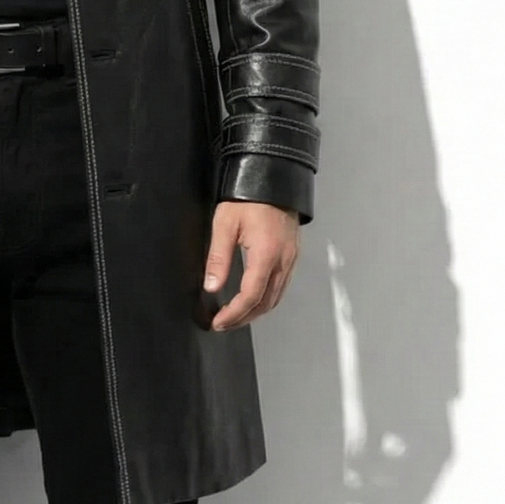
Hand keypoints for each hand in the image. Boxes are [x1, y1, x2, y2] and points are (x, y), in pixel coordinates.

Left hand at [204, 199, 299, 330]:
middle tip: (224, 324)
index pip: (251, 296)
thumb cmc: (247, 199)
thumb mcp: (225, 224)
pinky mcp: (293, 255)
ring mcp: (291, 259)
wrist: (272, 179)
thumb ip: (218, 257)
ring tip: (235, 317)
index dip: (234, 314)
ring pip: (276, 297)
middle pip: (266, 303)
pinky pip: (282, 286)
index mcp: (266, 255)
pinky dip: (267, 299)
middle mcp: (283, 262)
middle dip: (244, 318)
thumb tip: (211, 287)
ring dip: (256, 311)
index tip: (218, 322)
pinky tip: (253, 299)